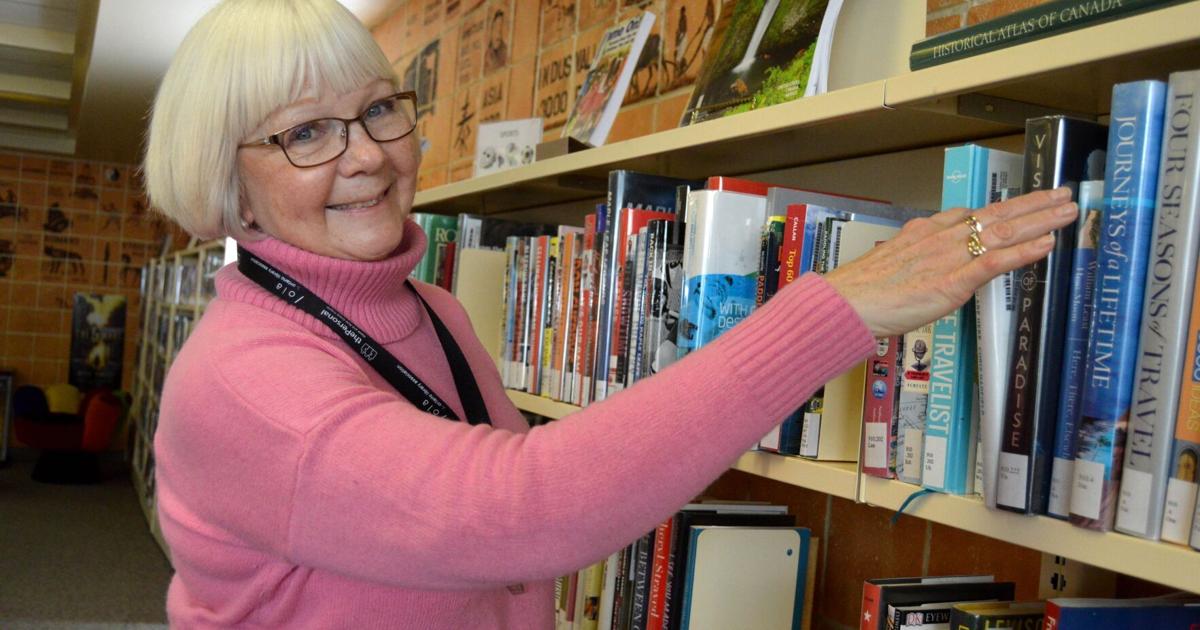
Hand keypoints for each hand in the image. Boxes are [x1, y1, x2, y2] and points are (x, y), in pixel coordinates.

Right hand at [824, 187, 1077, 337]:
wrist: (845, 304)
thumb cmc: (861, 291)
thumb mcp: (892, 262)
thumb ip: (916, 255)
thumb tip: (927, 253)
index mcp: (926, 232)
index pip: (973, 214)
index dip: (1005, 207)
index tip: (1026, 201)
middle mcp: (942, 237)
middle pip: (996, 215)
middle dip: (1033, 204)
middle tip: (1063, 194)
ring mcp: (949, 257)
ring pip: (1003, 232)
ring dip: (1040, 220)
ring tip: (1068, 211)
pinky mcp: (953, 281)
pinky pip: (996, 261)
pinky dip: (1025, 251)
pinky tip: (1048, 242)